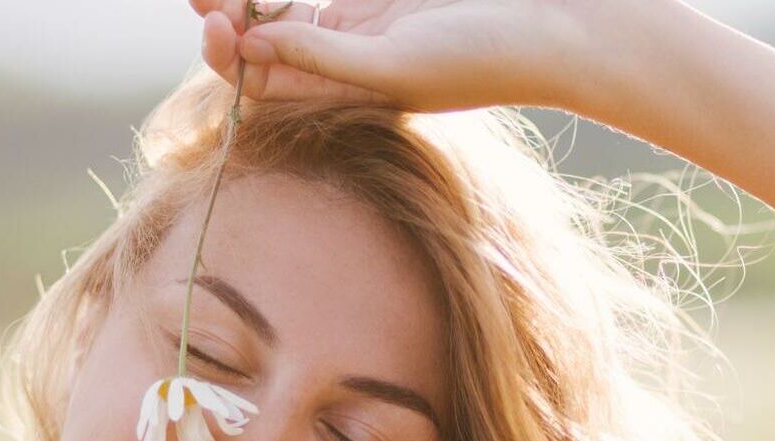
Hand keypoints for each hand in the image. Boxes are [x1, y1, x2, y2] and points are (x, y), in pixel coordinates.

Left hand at [188, 0, 652, 115]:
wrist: (556, 26)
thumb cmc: (483, 59)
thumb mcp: (395, 67)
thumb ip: (322, 60)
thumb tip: (249, 48)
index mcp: (340, 97)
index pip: (263, 81)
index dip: (230, 55)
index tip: (219, 26)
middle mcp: (341, 60)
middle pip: (262, 37)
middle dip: (228, 13)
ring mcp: (358, 18)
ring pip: (282, 2)